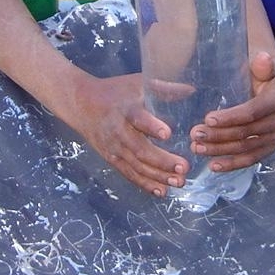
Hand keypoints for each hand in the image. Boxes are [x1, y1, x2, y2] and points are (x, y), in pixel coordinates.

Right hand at [72, 73, 187, 196]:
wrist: (82, 104)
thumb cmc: (115, 91)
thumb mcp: (137, 82)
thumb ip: (163, 87)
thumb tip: (192, 90)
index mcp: (126, 109)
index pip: (138, 118)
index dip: (152, 126)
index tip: (168, 133)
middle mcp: (119, 131)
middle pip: (140, 149)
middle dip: (162, 161)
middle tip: (184, 167)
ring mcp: (114, 148)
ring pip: (136, 166)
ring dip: (158, 176)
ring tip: (179, 182)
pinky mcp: (112, 158)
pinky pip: (129, 174)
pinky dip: (145, 184)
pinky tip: (162, 191)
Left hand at [190, 51, 274, 170]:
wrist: (271, 83)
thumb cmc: (260, 72)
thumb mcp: (262, 64)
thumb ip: (262, 63)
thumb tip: (262, 58)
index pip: (252, 112)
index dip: (230, 118)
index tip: (207, 118)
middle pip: (246, 133)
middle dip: (219, 136)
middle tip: (195, 134)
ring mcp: (274, 136)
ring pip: (246, 148)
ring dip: (220, 151)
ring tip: (197, 148)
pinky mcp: (268, 147)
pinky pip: (250, 159)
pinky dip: (231, 164)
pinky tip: (213, 166)